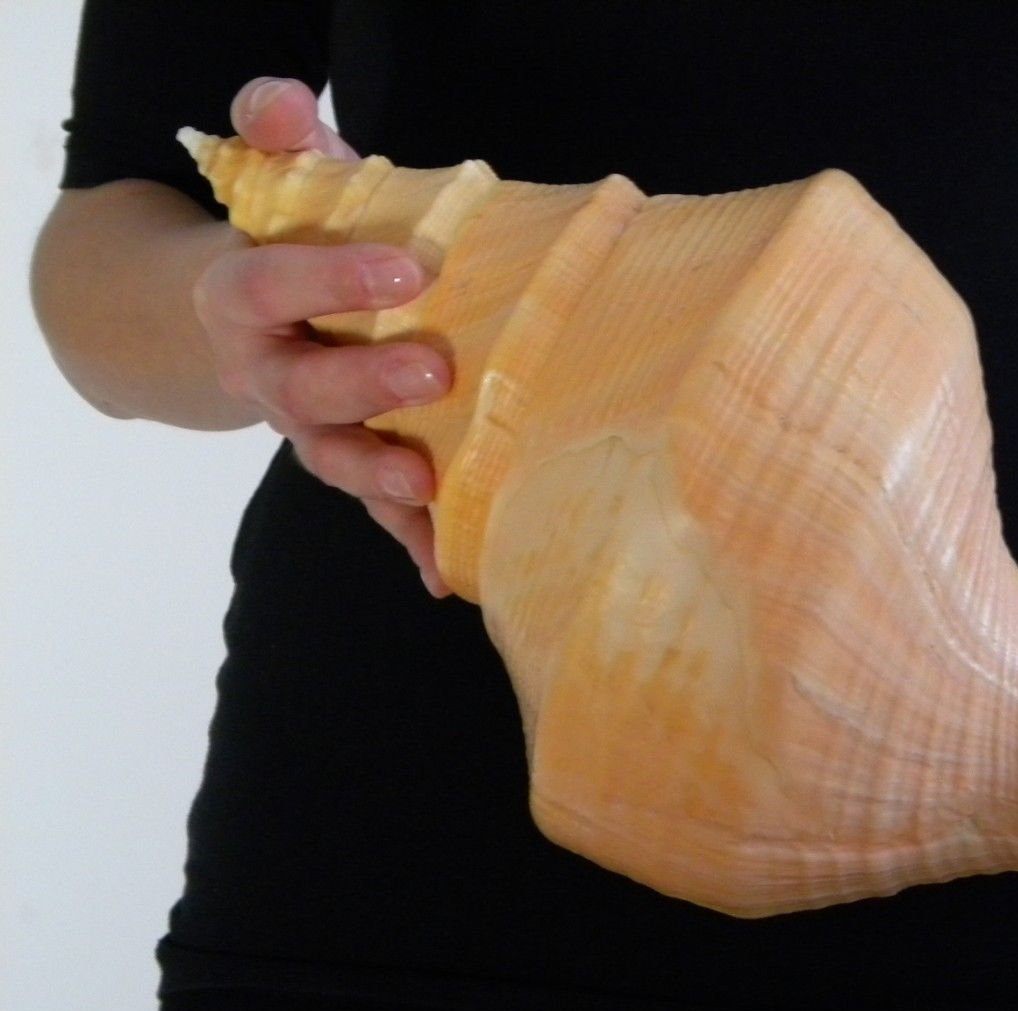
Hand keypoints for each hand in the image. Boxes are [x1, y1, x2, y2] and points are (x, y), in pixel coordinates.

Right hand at [191, 77, 451, 595]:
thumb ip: (276, 131)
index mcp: (244, 297)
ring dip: (381, 479)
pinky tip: (446, 573)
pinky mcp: (355, 465)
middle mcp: (272, 373)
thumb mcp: (278, 176)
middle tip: (437, 366)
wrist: (249, 319)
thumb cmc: (286, 238)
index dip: (331, 278)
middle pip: (307, 389)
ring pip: (336, 461)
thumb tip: (289, 103)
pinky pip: (377, 513)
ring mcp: (312, 429)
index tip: (405, 266)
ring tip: (429, 486)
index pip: (274, 283)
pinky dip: (409, 543)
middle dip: (366, 384)